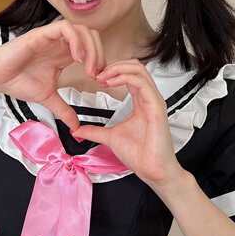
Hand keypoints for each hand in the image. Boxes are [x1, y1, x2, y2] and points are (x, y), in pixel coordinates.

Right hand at [0, 19, 105, 130]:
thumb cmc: (18, 81)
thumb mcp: (48, 98)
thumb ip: (64, 110)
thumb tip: (76, 127)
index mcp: (65, 54)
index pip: (93, 48)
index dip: (101, 62)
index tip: (98, 81)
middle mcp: (61, 43)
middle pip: (92, 36)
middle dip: (100, 55)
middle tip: (96, 75)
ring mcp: (52, 37)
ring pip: (82, 30)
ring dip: (91, 48)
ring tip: (89, 68)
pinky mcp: (42, 34)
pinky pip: (65, 28)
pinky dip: (76, 41)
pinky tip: (76, 58)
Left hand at [72, 58, 185, 186]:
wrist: (153, 170)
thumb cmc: (140, 155)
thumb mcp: (110, 137)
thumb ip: (95, 131)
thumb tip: (78, 130)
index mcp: (141, 102)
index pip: (129, 74)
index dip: (112, 71)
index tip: (95, 78)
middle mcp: (149, 98)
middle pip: (135, 66)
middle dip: (114, 65)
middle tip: (97, 73)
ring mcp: (154, 101)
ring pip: (139, 70)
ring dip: (117, 69)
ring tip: (102, 76)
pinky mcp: (156, 107)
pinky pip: (141, 83)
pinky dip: (124, 78)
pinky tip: (110, 82)